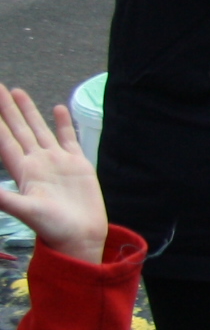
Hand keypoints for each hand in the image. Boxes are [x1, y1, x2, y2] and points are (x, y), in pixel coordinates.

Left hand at [0, 86, 104, 263]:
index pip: (4, 140)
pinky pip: (67, 138)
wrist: (80, 238)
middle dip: (6, 109)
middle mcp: (37, 162)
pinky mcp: (77, 164)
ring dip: (29, 112)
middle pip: (19, 129)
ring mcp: (57, 162)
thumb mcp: (26, 211)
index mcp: (23, 170)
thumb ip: (4, 198)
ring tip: (18, 91)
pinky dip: (62, 123)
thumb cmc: (53, 228)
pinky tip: (57, 109)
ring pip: (39, 130)